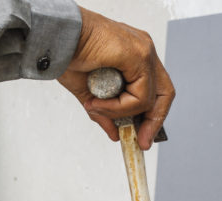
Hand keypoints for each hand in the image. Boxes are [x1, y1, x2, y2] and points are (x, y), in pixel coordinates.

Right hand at [58, 7, 174, 149]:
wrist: (56, 38)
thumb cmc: (69, 56)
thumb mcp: (91, 93)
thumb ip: (106, 113)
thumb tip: (116, 135)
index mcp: (135, 56)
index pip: (155, 90)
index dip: (152, 116)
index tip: (142, 137)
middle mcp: (144, 51)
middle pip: (164, 94)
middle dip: (154, 121)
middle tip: (141, 141)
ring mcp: (144, 51)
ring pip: (149, 99)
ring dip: (121, 112)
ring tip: (96, 107)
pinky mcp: (139, 55)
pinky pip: (140, 96)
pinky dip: (119, 107)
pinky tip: (98, 101)